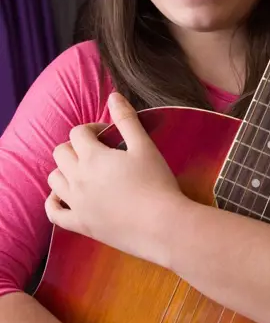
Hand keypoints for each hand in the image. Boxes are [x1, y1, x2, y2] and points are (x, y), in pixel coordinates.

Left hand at [45, 92, 186, 263]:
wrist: (163, 226)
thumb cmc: (157, 183)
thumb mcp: (145, 146)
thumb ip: (127, 119)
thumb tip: (113, 96)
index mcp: (93, 157)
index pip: (78, 133)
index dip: (92, 129)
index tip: (110, 136)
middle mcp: (78, 179)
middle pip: (60, 153)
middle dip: (76, 147)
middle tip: (99, 152)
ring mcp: (76, 204)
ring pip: (54, 179)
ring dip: (65, 170)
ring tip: (86, 171)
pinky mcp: (80, 225)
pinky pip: (53, 212)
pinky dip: (54, 201)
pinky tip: (64, 196)